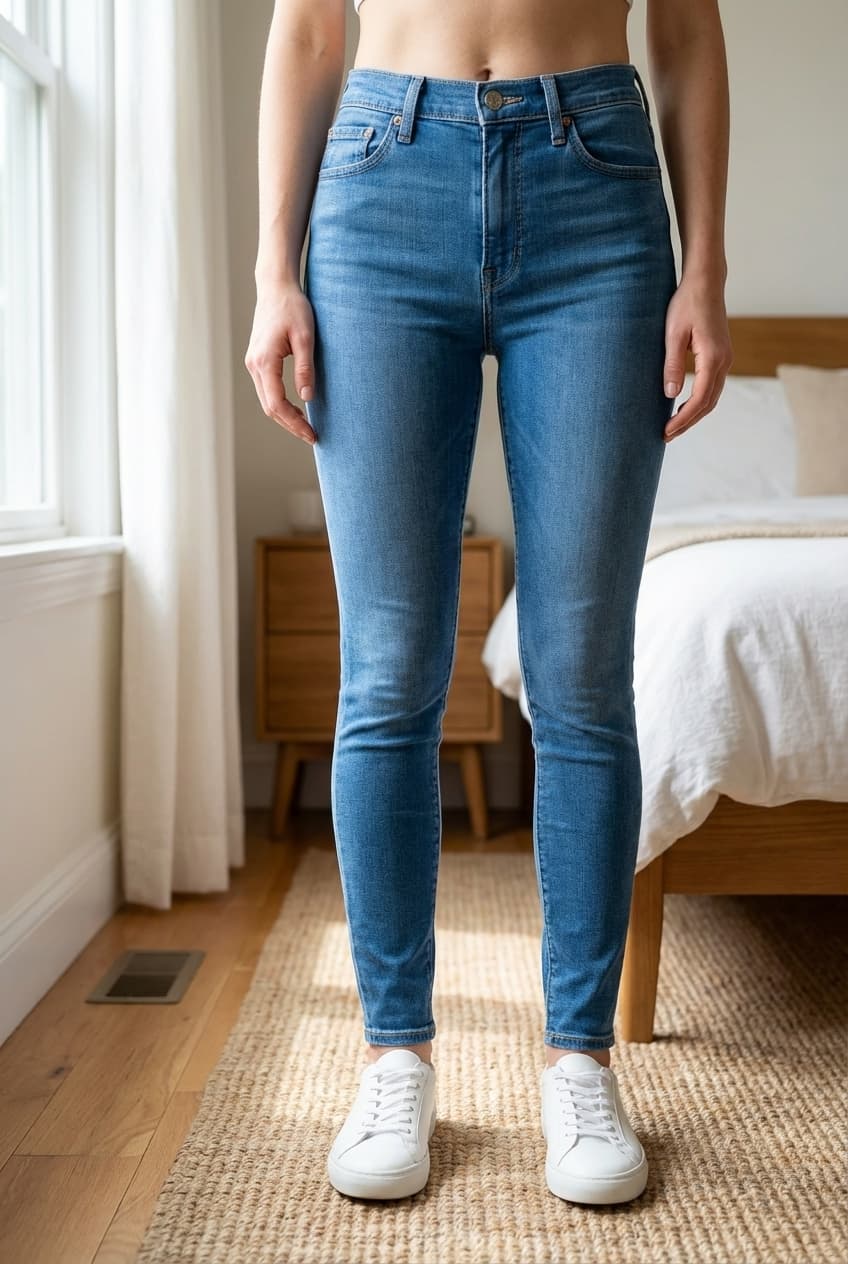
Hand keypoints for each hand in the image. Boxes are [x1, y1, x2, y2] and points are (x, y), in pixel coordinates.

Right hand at [245, 281, 316, 444]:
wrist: (275, 286)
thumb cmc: (293, 307)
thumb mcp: (305, 337)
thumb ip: (305, 368)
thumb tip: (307, 398)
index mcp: (264, 361)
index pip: (277, 404)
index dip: (295, 423)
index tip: (312, 434)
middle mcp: (254, 365)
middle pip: (270, 408)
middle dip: (290, 425)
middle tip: (312, 436)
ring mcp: (253, 363)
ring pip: (267, 401)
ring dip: (285, 417)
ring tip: (306, 427)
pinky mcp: (257, 360)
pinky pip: (267, 390)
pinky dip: (280, 404)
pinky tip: (296, 408)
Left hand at [661, 274, 732, 441]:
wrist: (705, 282)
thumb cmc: (686, 303)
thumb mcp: (673, 334)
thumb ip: (672, 365)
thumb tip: (670, 395)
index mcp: (713, 358)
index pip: (699, 399)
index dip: (682, 419)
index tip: (666, 431)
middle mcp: (724, 362)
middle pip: (708, 404)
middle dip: (688, 422)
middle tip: (665, 436)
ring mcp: (726, 359)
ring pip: (712, 397)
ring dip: (694, 414)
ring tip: (673, 427)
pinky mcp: (721, 356)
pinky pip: (712, 386)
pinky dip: (699, 402)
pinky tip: (684, 407)